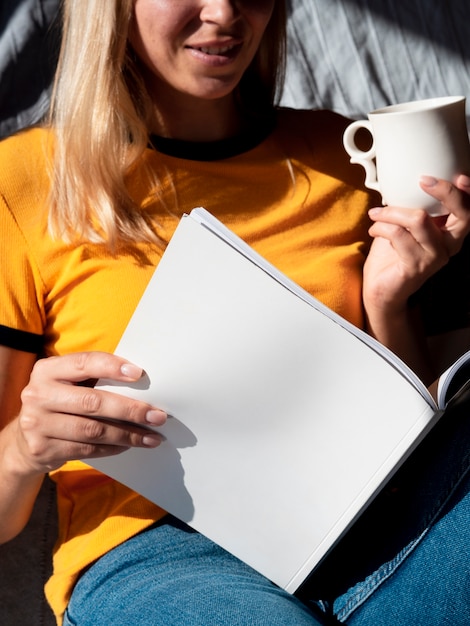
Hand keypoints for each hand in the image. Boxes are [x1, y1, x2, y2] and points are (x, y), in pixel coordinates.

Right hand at [13, 352, 166, 475]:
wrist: (23, 440)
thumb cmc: (59, 403)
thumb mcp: (66, 383)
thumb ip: (93, 377)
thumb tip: (139, 380)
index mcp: (47, 370)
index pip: (84, 363)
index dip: (112, 367)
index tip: (139, 374)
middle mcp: (38, 394)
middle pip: (93, 402)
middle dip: (130, 410)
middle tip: (157, 416)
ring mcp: (37, 424)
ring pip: (93, 430)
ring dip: (127, 434)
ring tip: (151, 436)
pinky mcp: (43, 449)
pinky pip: (87, 449)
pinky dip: (112, 448)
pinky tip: (128, 445)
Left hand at [363, 174, 469, 315]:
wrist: (381, 289)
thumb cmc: (393, 255)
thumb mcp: (406, 225)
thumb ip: (413, 207)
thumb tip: (405, 180)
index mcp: (451, 233)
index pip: (469, 210)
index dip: (467, 192)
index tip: (457, 175)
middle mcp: (449, 246)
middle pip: (462, 215)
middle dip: (445, 192)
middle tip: (423, 181)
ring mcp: (435, 258)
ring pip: (419, 219)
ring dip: (392, 212)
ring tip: (376, 214)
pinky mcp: (416, 267)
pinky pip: (398, 235)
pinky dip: (381, 227)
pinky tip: (374, 229)